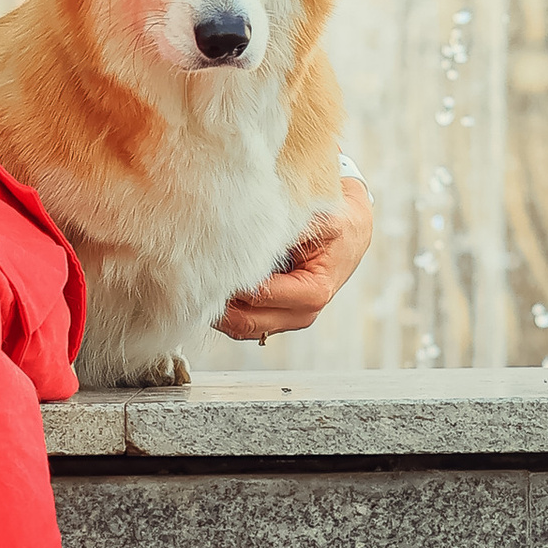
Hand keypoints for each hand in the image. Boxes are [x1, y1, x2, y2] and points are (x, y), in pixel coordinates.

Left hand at [217, 177, 372, 342]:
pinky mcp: (275, 318)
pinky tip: (215, 284)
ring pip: (239, 328)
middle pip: (244, 322)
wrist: (351, 233)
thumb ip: (288, 230)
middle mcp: (301, 314)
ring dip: (219, 308)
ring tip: (201, 278)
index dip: (232, 281)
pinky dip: (226, 309)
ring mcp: (287, 320)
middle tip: (195, 273)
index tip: (210, 260)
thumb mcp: (320, 219)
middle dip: (218, 301)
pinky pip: (241, 323)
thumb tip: (250, 237)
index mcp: (313, 292)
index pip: (259, 295)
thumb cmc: (337, 224)